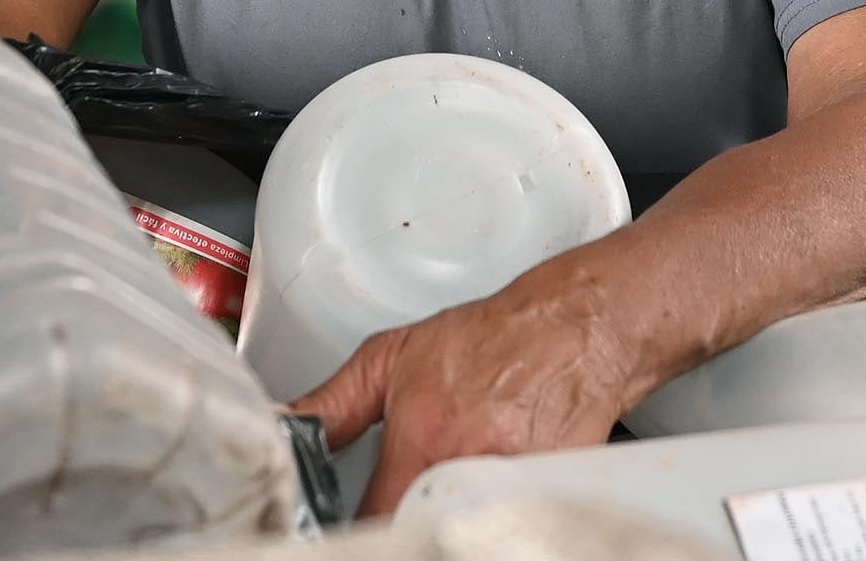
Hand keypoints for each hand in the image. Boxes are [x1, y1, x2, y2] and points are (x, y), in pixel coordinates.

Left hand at [290, 257, 641, 517]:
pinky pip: (504, 529)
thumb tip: (289, 428)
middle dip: (401, 528)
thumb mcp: (393, 357)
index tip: (346, 523)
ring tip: (437, 502)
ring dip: (442, 523)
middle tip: (397, 509)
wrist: (575, 331)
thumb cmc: (492, 341)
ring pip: (458, 533)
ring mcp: (510, 488)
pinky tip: (482, 502)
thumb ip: (334, 403)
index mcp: (422, 439)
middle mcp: (466, 467)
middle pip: (416, 534)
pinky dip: (487, 522)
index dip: (353, 530)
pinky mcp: (546, 498)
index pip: (371, 520)